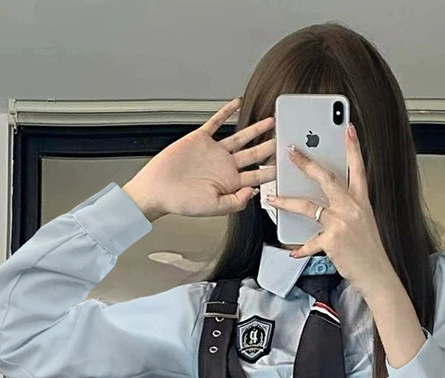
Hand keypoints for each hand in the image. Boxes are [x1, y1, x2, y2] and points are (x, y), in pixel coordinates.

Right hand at [122, 98, 275, 220]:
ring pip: (241, 138)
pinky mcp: (200, 139)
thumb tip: (254, 191)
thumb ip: (236, 201)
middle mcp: (225, 166)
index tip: (286, 164)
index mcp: (230, 183)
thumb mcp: (213, 208)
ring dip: (256, 129)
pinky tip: (236, 103)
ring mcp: (214, 151)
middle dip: (270, 147)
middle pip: (254, 154)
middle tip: (284, 139)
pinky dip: (226, 112)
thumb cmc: (181, 202)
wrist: (158, 189)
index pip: (257, 175)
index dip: (272, 170)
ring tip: (270, 121)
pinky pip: (216, 122)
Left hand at [265, 122, 395, 299]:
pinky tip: (291, 251)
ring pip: (307, 206)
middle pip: (326, 178)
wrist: (377, 275)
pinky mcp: (332, 240)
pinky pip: (309, 241)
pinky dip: (299, 248)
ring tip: (272, 197)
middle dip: (306, 163)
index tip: (347, 128)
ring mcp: (341, 223)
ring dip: (286, 200)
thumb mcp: (364, 223)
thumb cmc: (369, 251)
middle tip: (291, 151)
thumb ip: (346, 209)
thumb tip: (324, 202)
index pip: (358, 168)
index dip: (353, 147)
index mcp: (362, 201)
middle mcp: (352, 208)